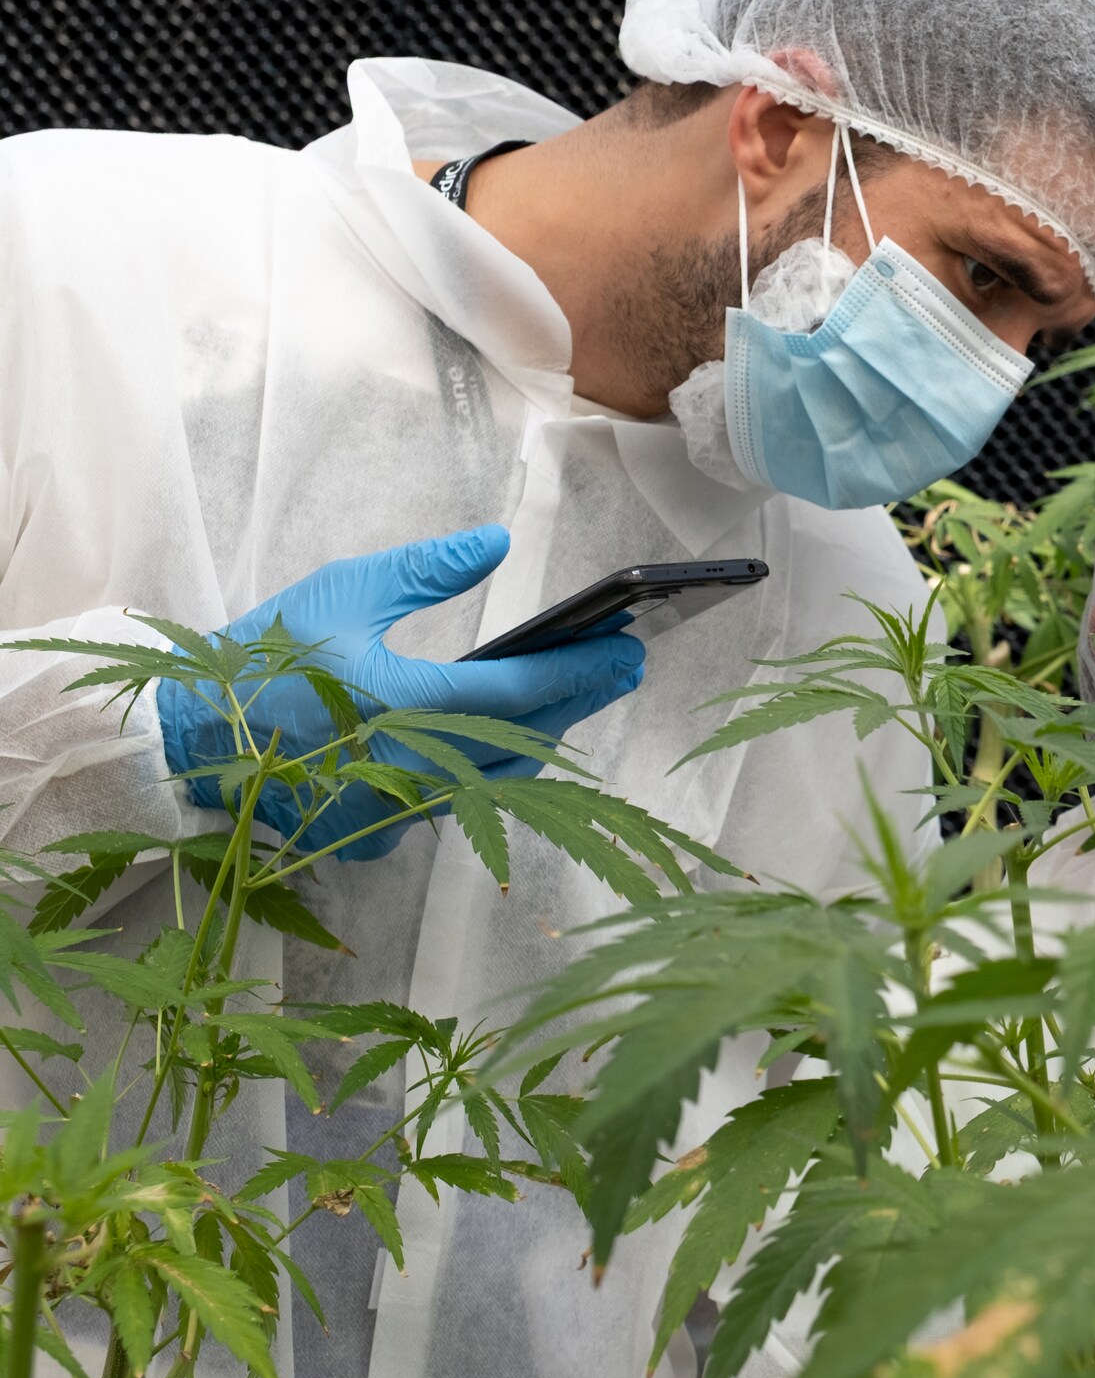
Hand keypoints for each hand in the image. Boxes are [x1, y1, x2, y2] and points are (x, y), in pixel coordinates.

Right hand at [157, 526, 645, 860]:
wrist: (185, 737)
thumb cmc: (259, 659)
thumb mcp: (342, 592)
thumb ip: (427, 569)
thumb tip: (496, 543)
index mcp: (395, 707)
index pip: (515, 694)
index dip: (578, 671)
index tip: (625, 649)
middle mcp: (403, 770)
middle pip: (521, 741)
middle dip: (578, 701)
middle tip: (624, 667)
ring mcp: (391, 811)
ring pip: (495, 779)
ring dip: (542, 736)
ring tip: (579, 694)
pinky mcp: (376, 834)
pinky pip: (455, 802)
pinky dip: (491, 768)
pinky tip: (515, 737)